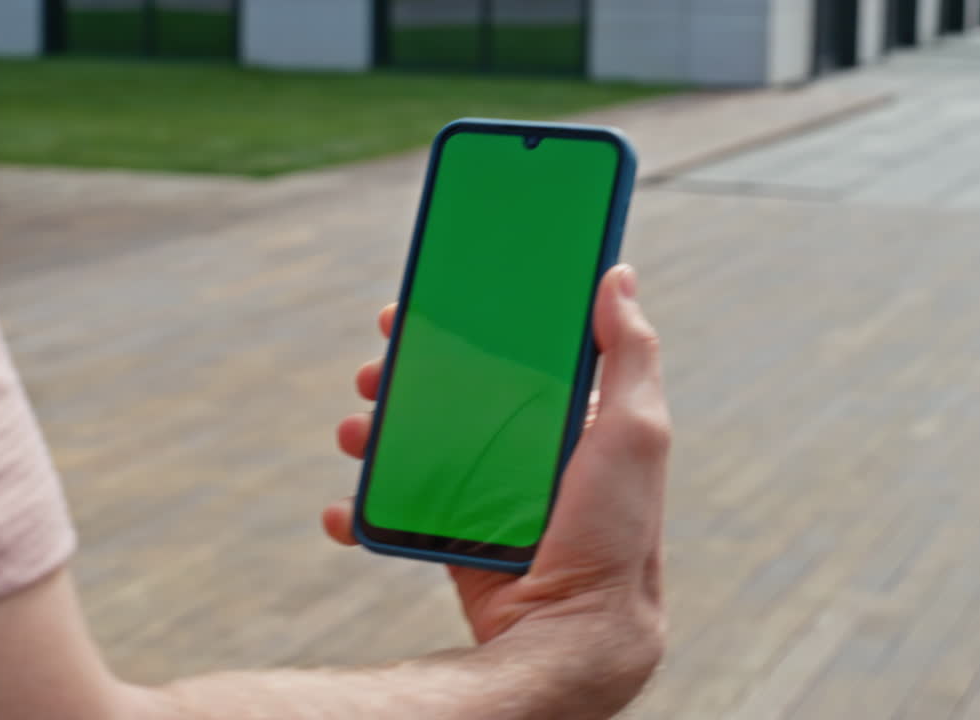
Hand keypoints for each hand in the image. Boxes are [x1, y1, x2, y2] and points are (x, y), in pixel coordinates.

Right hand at [324, 264, 667, 711]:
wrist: (573, 634)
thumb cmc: (613, 530)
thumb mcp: (636, 431)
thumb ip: (629, 353)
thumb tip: (618, 275)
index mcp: (566, 420)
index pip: (507, 357)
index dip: (463, 327)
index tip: (419, 307)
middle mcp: (524, 453)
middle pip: (449, 397)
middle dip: (402, 378)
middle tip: (371, 369)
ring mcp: (486, 497)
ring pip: (414, 449)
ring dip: (372, 435)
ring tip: (352, 431)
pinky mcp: (455, 539)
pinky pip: (396, 516)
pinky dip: (361, 512)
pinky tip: (344, 509)